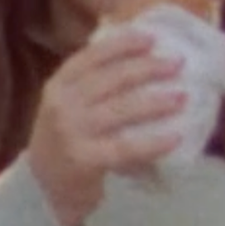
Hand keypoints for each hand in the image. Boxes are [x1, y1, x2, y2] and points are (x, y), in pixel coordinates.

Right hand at [25, 29, 186, 225]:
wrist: (41, 187)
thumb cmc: (68, 139)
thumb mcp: (70, 105)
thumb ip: (95, 83)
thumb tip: (143, 55)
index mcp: (59, 85)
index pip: (92, 55)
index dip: (123, 44)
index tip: (153, 39)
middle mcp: (63, 104)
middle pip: (112, 79)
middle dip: (148, 68)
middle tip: (178, 64)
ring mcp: (72, 132)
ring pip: (121, 109)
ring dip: (156, 101)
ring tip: (183, 96)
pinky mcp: (84, 160)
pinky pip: (126, 148)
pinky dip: (153, 142)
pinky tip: (175, 137)